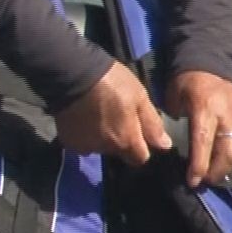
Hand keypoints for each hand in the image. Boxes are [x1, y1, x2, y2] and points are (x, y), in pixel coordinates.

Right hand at [55, 62, 173, 165]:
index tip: (136, 130)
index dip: (141, 145)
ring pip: (98, 146)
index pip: (140, 158)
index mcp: (126, 141)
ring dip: (100, 136)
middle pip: (117, 151)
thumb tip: (164, 146)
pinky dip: (83, 134)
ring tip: (96, 115)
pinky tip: (81, 118)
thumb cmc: (112, 83)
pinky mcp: (67, 140)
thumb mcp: (140, 97)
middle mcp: (105, 149)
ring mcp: (84, 145)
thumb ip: (152, 124)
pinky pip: (80, 142)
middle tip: (115, 116)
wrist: (72, 74)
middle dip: (119, 139)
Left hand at [164, 70, 231, 187]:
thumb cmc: (186, 84)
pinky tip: (226, 162)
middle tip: (204, 180)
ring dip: (228, 168)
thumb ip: (174, 123)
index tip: (193, 181)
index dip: (199, 165)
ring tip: (214, 173)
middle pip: (229, 152)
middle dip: (216, 172)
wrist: (210, 65)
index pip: (204, 142)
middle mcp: (228, 114)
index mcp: (206, 107)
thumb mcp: (174, 99)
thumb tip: (172, 149)